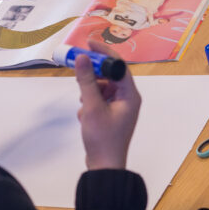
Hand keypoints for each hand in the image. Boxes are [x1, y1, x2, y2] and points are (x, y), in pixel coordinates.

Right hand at [74, 53, 140, 169]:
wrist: (104, 166)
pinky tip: (85, 116)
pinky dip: (89, 103)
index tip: (88, 43)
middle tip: (78, 71)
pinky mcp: (111, 115)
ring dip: (89, 92)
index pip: (118, 65)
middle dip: (93, 75)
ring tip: (84, 105)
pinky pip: (99, 100)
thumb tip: (82, 57)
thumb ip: (86, 81)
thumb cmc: (102, 138)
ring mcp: (120, 107)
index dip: (103, 52)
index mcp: (130, 95)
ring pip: (102, 88)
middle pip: (109, 75)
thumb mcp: (92, 107)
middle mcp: (128, 98)